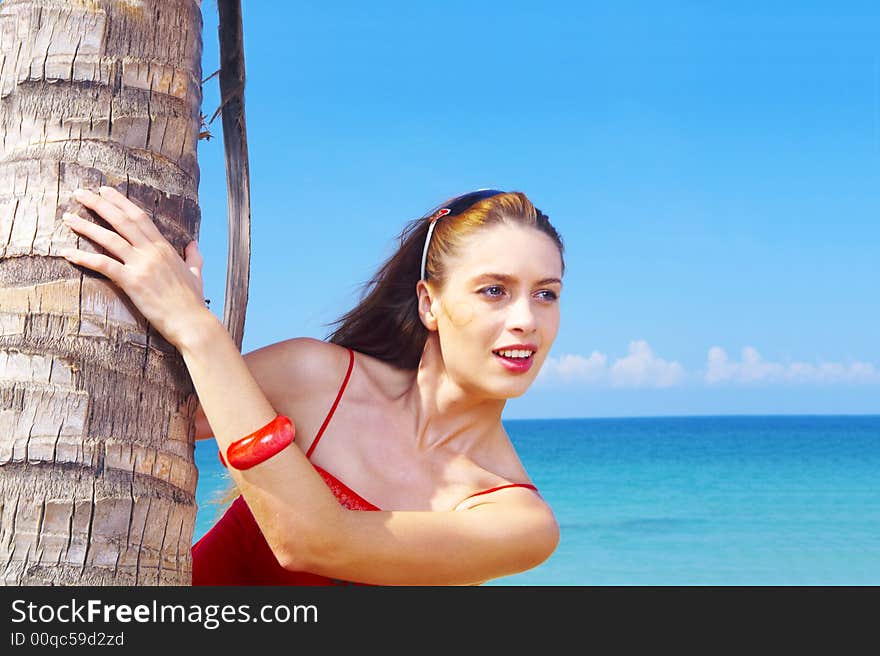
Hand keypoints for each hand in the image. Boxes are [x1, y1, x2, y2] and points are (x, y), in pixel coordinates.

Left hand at [60, 186, 208, 347]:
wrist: (192, 322)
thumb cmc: (193, 301)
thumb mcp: (196, 274)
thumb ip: (193, 256)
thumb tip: (192, 244)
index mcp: (165, 248)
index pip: (139, 217)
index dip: (121, 202)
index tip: (105, 191)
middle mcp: (151, 252)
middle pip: (122, 221)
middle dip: (99, 204)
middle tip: (80, 193)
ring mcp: (141, 266)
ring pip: (109, 239)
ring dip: (86, 226)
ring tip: (68, 217)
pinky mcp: (132, 282)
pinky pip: (103, 265)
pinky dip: (83, 258)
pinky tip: (67, 252)